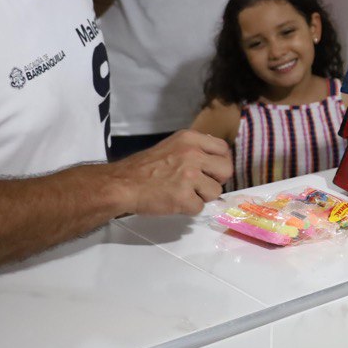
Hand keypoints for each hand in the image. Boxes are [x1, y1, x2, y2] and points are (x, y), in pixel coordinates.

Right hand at [111, 130, 231, 215]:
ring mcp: (189, 176)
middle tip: (200, 185)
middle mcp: (193, 154)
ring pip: (215, 192)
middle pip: (226, 170)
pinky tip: (174, 202)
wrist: (121, 184)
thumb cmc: (144, 167)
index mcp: (190, 139)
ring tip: (183, 193)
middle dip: (216, 180)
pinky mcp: (183, 197)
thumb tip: (215, 161)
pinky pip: (200, 207)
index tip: (211, 170)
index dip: (219, 162)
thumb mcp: (172, 146)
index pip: (224, 149)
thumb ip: (194, 150)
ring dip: (201, 196)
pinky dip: (188, 208)